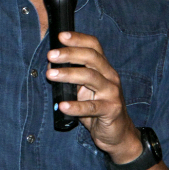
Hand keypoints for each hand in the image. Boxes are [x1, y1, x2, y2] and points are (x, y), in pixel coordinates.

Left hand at [46, 31, 141, 162]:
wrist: (118, 133)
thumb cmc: (97, 106)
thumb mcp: (83, 89)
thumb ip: (70, 76)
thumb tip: (51, 65)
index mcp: (103, 68)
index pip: (94, 46)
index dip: (78, 38)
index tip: (61, 36)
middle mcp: (110, 76)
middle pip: (92, 57)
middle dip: (70, 54)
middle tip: (51, 55)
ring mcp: (112, 93)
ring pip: (91, 77)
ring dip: (69, 75)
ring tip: (50, 75)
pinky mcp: (111, 110)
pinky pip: (92, 107)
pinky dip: (76, 106)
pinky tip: (62, 106)